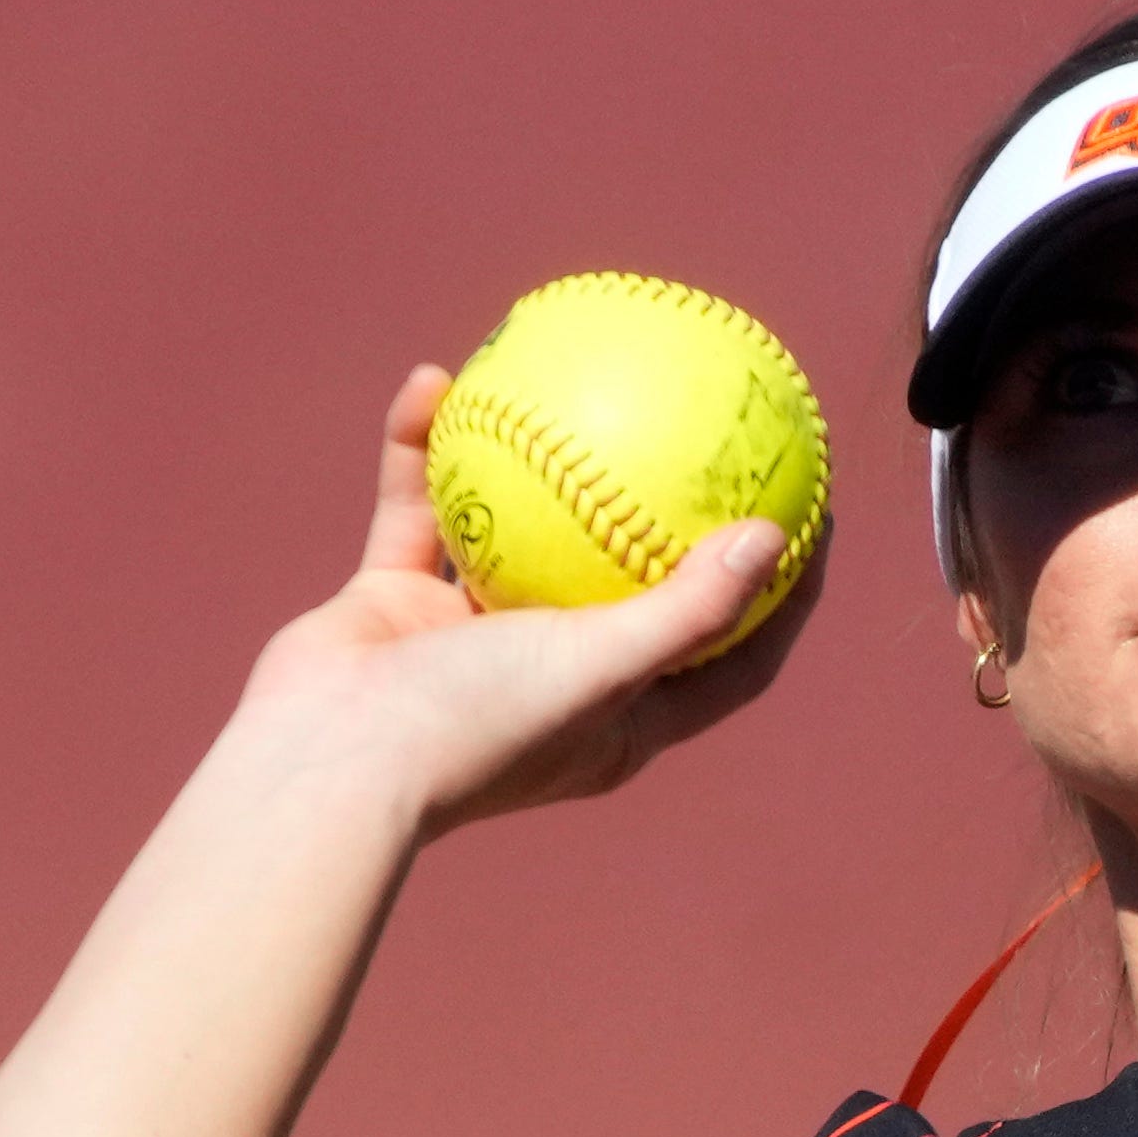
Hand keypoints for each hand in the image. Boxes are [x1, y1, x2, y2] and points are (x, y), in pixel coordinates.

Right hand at [238, 365, 829, 836]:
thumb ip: (687, 607)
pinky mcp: (397, 604)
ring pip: (517, 526)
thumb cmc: (475, 727)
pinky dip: (422, 451)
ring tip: (563, 372)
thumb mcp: (602, 668)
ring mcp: (471, 637)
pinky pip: (419, 507)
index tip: (813, 515)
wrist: (324, 763)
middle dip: (665, 508)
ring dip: (534, 457)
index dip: (780, 594)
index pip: (730, 656)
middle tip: (708, 424)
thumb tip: (772, 538)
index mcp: (619, 716)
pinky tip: (433, 380)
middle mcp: (552, 675)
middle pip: (631, 579)